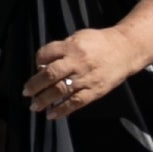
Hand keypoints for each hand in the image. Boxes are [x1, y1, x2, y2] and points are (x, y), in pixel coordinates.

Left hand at [24, 27, 147, 118]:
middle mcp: (78, 62)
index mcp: (72, 46)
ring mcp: (86, 78)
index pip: (46, 53)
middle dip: (35, 84)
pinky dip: (62, 110)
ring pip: (61, 90)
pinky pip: (75, 102)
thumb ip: (62, 48)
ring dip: (44, 100)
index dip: (38, 60)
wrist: (125, 50)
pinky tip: (52, 115)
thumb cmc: (100, 43)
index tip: (36, 67)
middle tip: (26, 92)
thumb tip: (43, 63)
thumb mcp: (80, 37)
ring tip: (34, 106)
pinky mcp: (95, 91)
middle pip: (50, 74)